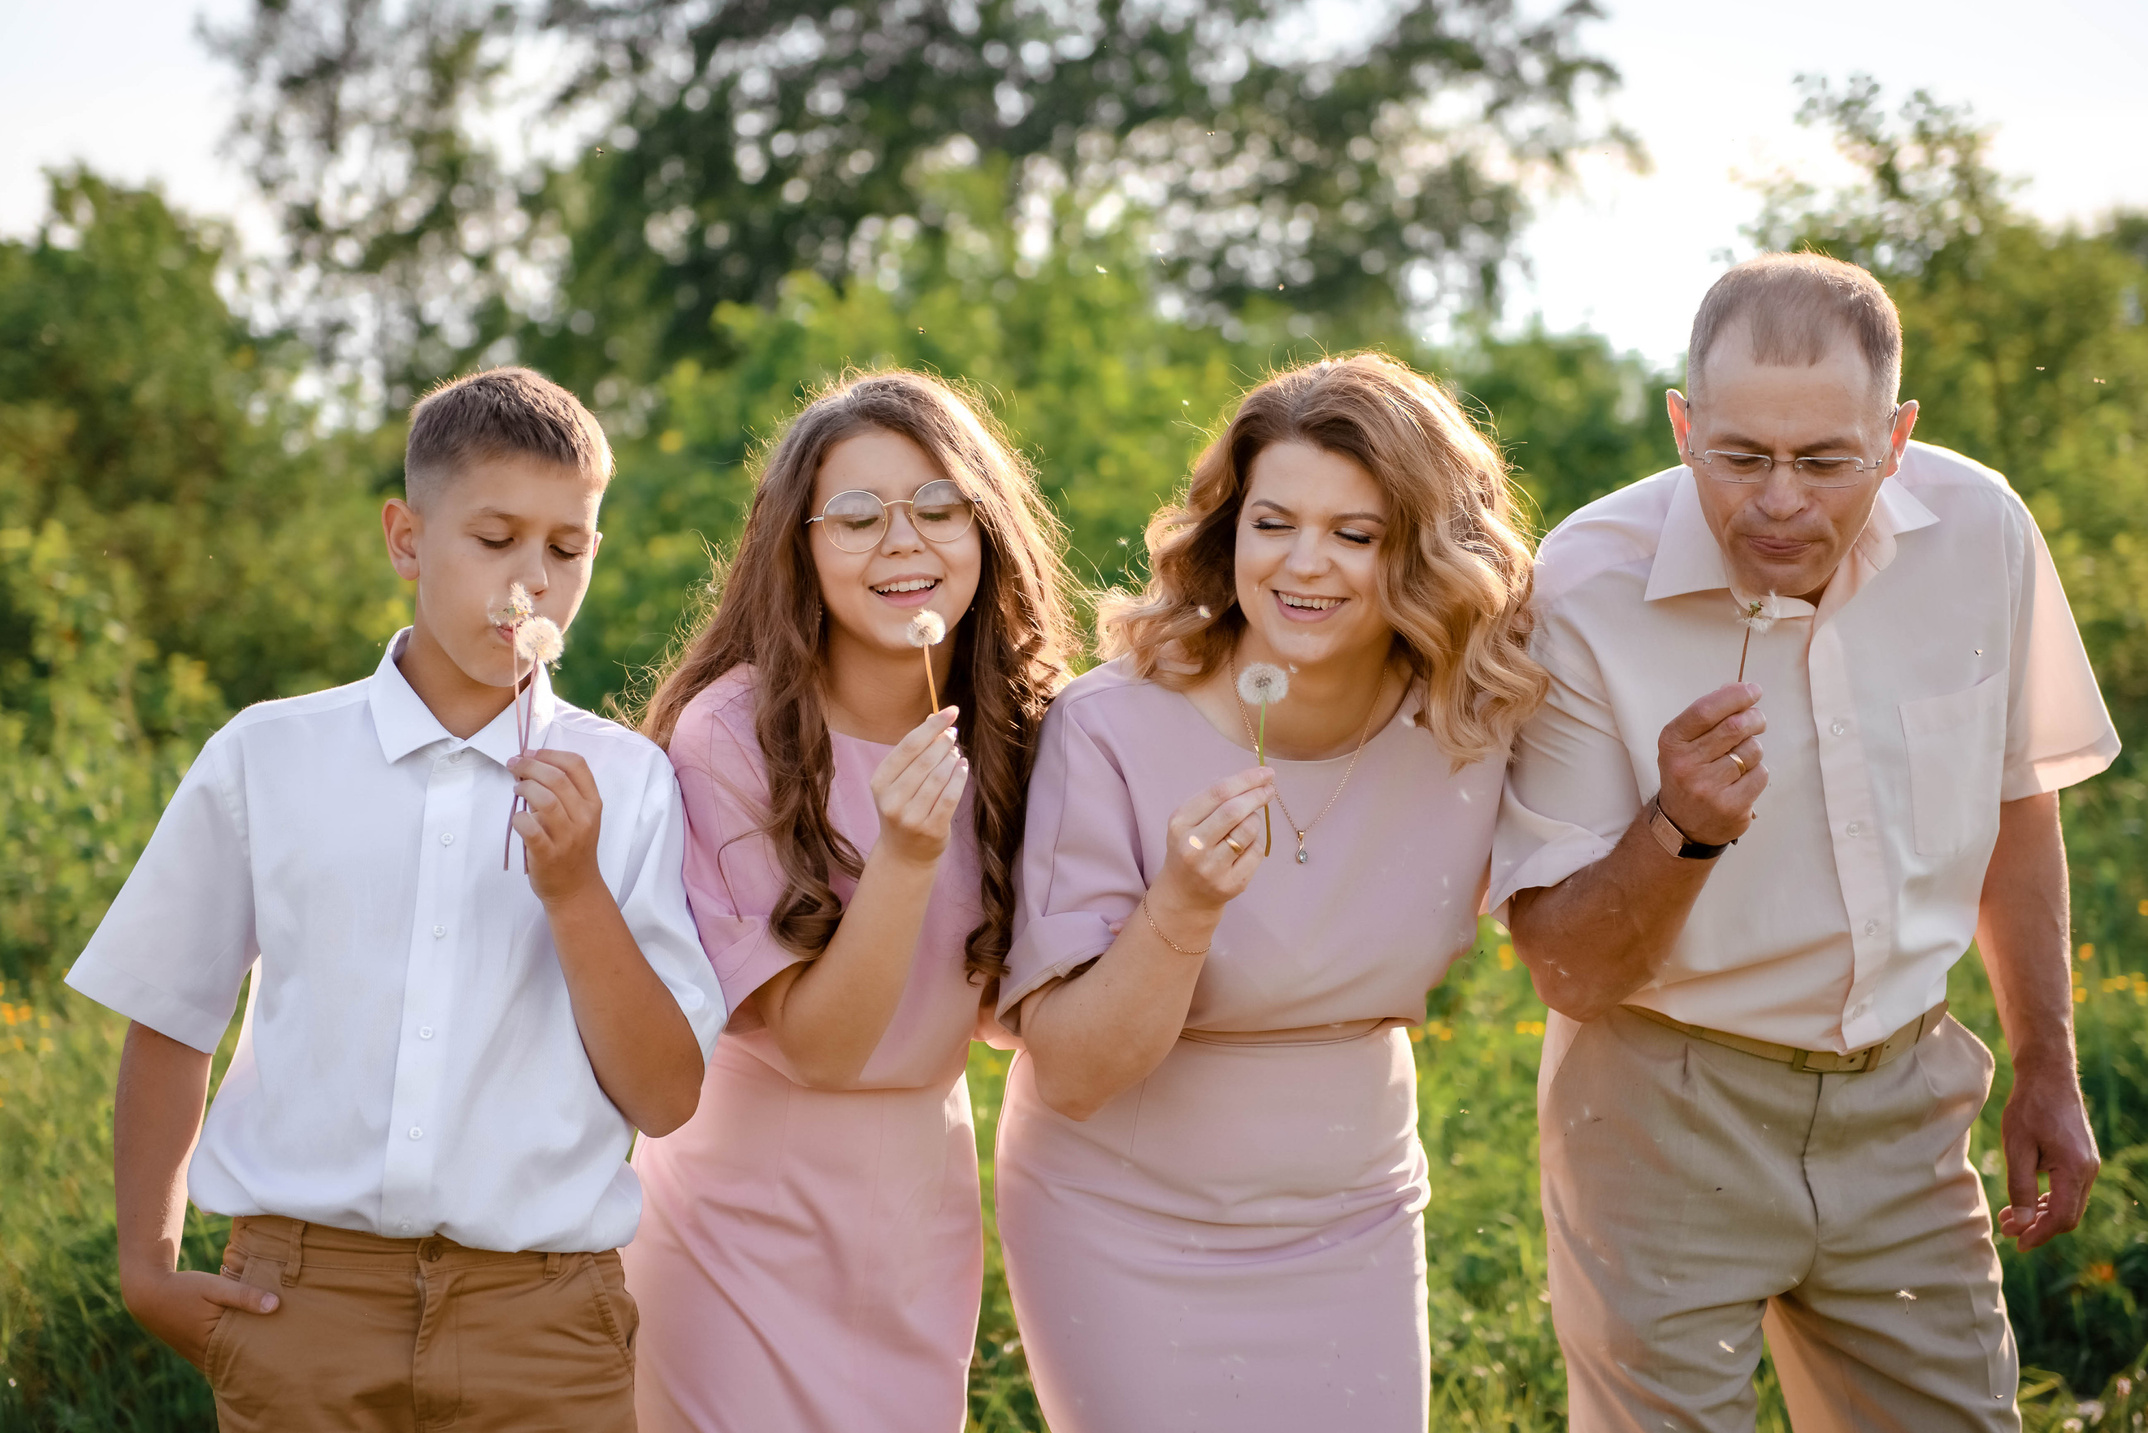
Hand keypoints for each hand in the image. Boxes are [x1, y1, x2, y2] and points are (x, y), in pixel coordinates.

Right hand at [122, 1266, 278, 1370]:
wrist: (149, 1294)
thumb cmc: (185, 1289)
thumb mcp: (216, 1287)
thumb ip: (244, 1296)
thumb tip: (276, 1305)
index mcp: (212, 1344)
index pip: (247, 1357)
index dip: (268, 1354)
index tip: (291, 1350)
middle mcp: (205, 1357)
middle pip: (240, 1362)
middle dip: (262, 1358)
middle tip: (290, 1351)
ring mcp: (199, 1357)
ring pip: (230, 1362)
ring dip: (247, 1356)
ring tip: (277, 1349)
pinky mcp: (196, 1352)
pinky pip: (220, 1358)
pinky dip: (234, 1353)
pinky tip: (251, 1345)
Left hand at [511, 749, 604, 902]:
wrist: (576, 888)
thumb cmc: (574, 848)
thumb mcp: (581, 817)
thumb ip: (565, 794)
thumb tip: (532, 764)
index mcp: (593, 804)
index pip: (577, 765)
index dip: (550, 754)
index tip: (531, 753)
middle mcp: (584, 818)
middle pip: (557, 778)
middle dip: (530, 765)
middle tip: (514, 765)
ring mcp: (567, 837)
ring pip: (545, 800)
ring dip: (525, 787)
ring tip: (516, 788)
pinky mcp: (548, 854)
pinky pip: (530, 828)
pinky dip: (519, 818)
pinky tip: (518, 818)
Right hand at [870, 707, 969, 866]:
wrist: (904, 853)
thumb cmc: (904, 807)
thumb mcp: (899, 781)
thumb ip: (914, 751)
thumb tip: (934, 719)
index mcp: (880, 782)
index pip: (908, 746)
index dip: (932, 726)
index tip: (951, 711)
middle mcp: (892, 800)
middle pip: (925, 760)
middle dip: (944, 742)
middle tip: (953, 734)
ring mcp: (911, 817)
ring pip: (939, 777)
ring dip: (952, 759)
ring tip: (956, 753)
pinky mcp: (931, 828)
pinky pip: (950, 796)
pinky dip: (959, 777)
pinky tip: (962, 767)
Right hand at [1153, 767, 1275, 917]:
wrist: (1184, 893)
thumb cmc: (1191, 847)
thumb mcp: (1189, 821)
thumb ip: (1213, 801)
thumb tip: (1253, 780)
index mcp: (1180, 823)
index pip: (1218, 793)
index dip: (1246, 779)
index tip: (1266, 772)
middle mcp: (1193, 845)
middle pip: (1234, 810)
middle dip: (1257, 795)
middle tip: (1270, 788)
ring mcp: (1212, 867)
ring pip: (1249, 830)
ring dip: (1254, 820)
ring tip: (1245, 825)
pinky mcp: (1231, 883)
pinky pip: (1256, 851)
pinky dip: (1255, 843)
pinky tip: (1244, 847)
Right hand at [1655, 683, 1768, 846]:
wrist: (1681, 824)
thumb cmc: (1688, 773)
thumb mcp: (1685, 743)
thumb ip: (1708, 716)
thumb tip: (1738, 688)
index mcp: (1671, 743)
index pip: (1705, 710)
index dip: (1734, 696)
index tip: (1754, 690)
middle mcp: (1685, 765)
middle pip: (1735, 727)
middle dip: (1754, 718)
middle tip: (1758, 719)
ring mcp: (1707, 788)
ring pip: (1752, 751)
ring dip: (1754, 749)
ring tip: (1741, 758)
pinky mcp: (1730, 806)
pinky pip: (1760, 774)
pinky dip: (1758, 771)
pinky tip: (1743, 778)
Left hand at [1997, 1062, 2098, 1249]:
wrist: (2048, 1077)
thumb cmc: (2029, 1108)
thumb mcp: (2016, 1148)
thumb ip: (2020, 1187)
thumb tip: (2021, 1223)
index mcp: (2074, 1169)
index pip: (2061, 1217)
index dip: (2039, 1234)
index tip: (2016, 1242)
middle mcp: (2088, 1171)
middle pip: (2067, 1215)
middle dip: (2038, 1227)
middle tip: (2007, 1230)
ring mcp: (2088, 1165)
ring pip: (2068, 1204)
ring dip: (2041, 1214)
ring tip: (2009, 1217)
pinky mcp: (2081, 1159)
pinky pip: (2068, 1190)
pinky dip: (2047, 1200)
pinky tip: (2024, 1201)